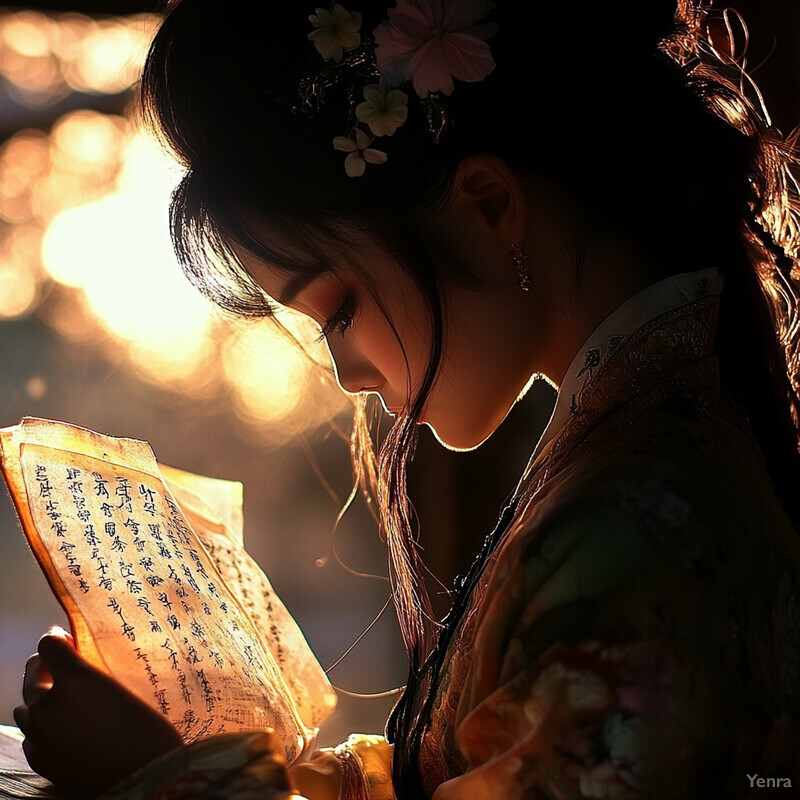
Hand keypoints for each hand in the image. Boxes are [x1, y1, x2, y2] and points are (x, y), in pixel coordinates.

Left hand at [14, 628, 182, 799]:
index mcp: (75, 680)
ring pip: (26, 705)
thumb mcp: (128, 692)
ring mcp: (40, 736)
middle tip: (64, 665)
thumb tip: (83, 666)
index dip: (58, 638)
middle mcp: (49, 705)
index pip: (49, 645)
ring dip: (40, 697)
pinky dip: (40, 726)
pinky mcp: (41, 761)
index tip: (70, 640)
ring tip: (63, 699)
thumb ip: (98, 677)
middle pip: (31, 673)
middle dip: (45, 665)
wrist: (147, 785)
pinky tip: (59, 728)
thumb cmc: (149, 734)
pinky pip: (30, 735)